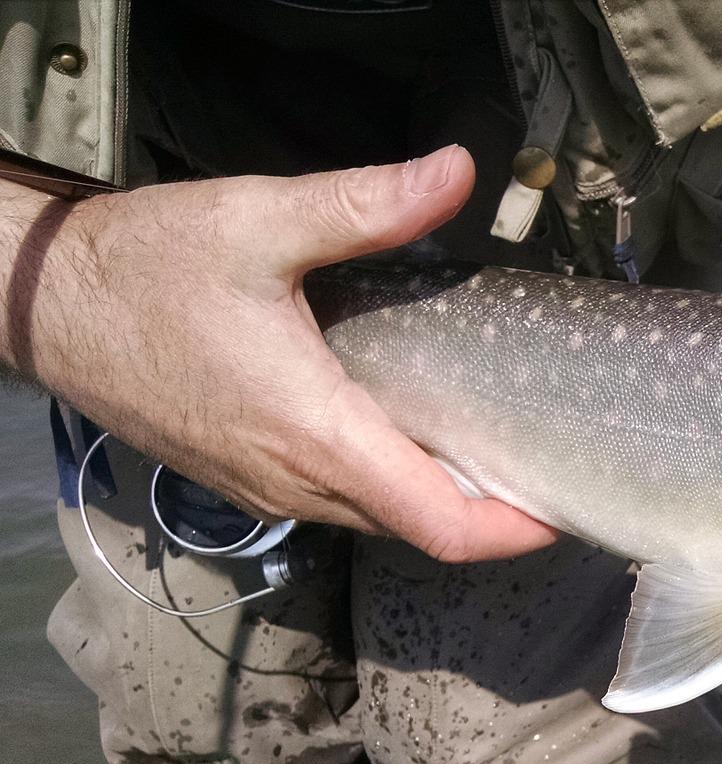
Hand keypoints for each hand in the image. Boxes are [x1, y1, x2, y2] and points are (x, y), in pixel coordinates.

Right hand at [0, 145, 556, 561]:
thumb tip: (457, 173)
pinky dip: (390, 482)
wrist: (43, 303)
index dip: (513, 530)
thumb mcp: (261, 222)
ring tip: (499, 446)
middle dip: (492, 510)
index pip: (439, 525)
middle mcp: (297, 484)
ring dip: (440, 496)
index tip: (566, 505)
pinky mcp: (246, 480)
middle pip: (421, 527)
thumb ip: (368, 206)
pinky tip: (416, 432)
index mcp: (317, 435)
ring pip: (378, 517)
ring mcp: (267, 490)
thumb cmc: (144, 266)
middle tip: (551, 459)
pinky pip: (338, 502)